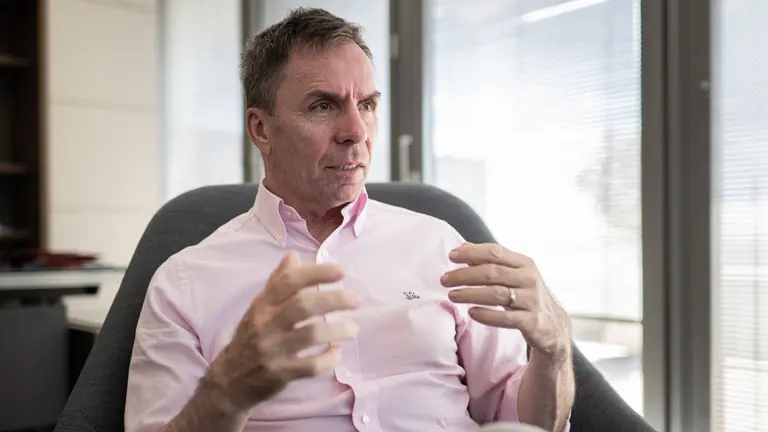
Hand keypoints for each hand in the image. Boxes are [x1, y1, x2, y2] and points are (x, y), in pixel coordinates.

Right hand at [206, 251, 359, 411]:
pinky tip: (336, 352)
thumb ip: (278, 283)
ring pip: (310, 335)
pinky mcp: (279, 374)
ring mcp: (271, 350)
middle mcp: (265, 324)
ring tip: (353, 329)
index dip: (317, 273)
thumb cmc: (251, 338)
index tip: (341, 271)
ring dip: (337, 330)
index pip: (289, 281)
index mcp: (262, 304)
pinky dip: (329, 359)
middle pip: (303, 305)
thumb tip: (293, 255)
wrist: (229, 380)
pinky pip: (310, 366)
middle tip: (357, 300)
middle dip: (334, 299)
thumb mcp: (259, 308)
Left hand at [441, 243, 570, 362]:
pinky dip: (486, 315)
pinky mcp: (532, 321)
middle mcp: (529, 279)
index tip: (451, 256)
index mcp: (524, 263)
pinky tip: (471, 312)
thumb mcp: (513, 274)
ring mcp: (532, 300)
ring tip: (452, 296)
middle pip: (492, 273)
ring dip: (470, 294)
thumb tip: (462, 247)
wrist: (553, 324)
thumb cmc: (526, 294)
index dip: (472, 252)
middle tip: (445, 279)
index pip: (495, 252)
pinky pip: (506, 318)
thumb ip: (490, 261)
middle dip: (464, 275)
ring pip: (496, 294)